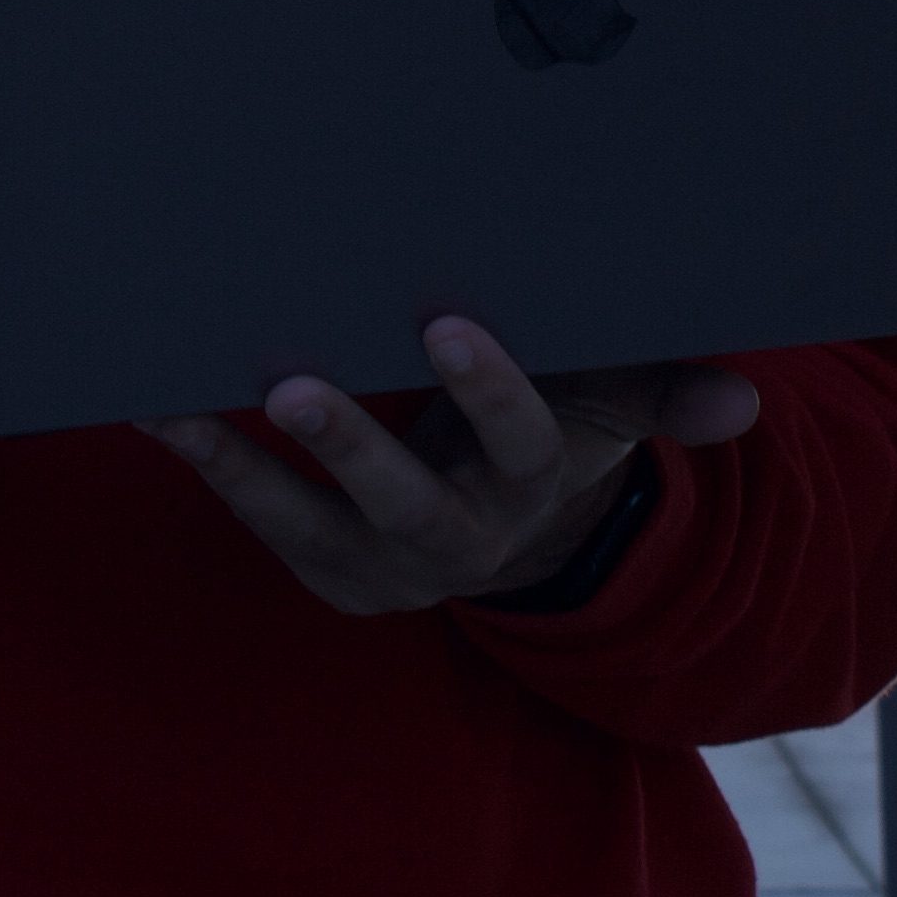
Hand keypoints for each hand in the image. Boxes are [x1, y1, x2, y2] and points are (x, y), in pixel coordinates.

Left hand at [148, 319, 761, 615]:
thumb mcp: (607, 409)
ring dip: (242, 465)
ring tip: (180, 407)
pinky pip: (259, 516)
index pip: (522, 439)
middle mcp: (458, 536)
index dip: (489, 390)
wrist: (510, 534)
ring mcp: (383, 562)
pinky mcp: (324, 569)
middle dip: (350, 445)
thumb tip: (742, 399)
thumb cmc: (550, 432)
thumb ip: (660, 390)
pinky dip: (208, 464)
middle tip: (293, 385)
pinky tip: (154, 408)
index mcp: (532, 480)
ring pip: (309, 518)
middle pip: (405, 498)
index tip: (450, 326)